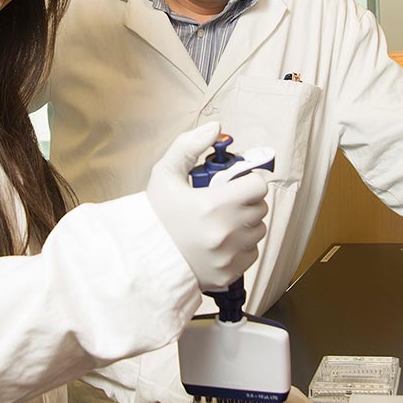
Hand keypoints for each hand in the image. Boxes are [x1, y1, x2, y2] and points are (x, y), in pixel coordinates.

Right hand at [146, 122, 268, 291]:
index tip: (236, 184)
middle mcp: (226, 232)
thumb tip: (215, 128)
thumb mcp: (165, 174)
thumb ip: (189, 145)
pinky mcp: (229, 274)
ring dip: (245, 224)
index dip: (248, 181)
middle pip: (260, 208)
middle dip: (246, 201)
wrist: (142, 257)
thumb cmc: (155, 216)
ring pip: (258, 231)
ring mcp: (229, 256)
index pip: (257, 185)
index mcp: (214, 205)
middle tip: (226, 202)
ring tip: (221, 223)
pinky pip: (251, 254)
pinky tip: (220, 243)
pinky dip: (241, 248)